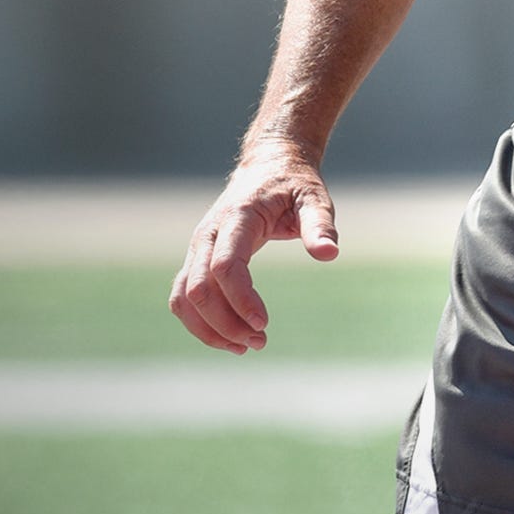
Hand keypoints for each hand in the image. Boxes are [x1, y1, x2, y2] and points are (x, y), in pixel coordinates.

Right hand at [169, 142, 338, 353]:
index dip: (240, 298)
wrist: (267, 166)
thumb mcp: (313, 197)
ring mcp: (197, 248)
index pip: (225, 266)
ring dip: (208, 329)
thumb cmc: (293, 183)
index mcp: (237, 217)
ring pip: (184, 298)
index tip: (264, 323)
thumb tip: (329, 254)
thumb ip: (319, 224)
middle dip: (224, 322)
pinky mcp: (196, 260)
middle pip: (198, 288)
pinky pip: (184, 298)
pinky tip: (231, 338)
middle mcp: (208, 234)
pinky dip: (200, 323)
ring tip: (246, 347)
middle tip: (259, 342)